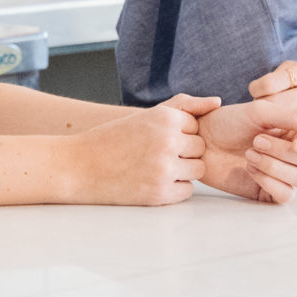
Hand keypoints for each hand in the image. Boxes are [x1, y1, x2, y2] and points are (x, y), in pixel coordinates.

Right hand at [69, 95, 216, 206]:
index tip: (155, 138)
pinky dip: (174, 188)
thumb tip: (218, 102)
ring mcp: (164, 169)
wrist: (78, 166)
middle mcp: (168, 141)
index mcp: (165, 118)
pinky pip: (186, 191)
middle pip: (199, 149)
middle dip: (183, 153)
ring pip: (197, 170)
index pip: (196, 127)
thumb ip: (184, 106)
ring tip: (153, 167)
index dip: (178, 134)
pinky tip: (151, 181)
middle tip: (154, 155)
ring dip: (181, 171)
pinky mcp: (159, 194)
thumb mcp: (145, 116)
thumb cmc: (112, 139)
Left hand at [197, 98, 296, 204]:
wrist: (199, 138)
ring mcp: (285, 175)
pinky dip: (270, 181)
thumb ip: (295, 118)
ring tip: (249, 152)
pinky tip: (249, 168)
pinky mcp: (270, 192)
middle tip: (257, 139)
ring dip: (276, 165)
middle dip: (288, 152)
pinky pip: (286, 195)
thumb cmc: (229, 120)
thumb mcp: (263, 111)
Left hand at [249, 58, 296, 133]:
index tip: (256, 92)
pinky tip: (282, 136)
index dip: (256, 90)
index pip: (270, 84)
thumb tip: (255, 95)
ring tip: (265, 129)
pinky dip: (287, 139)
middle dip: (263, 112)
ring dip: (272, 129)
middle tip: (258, 113)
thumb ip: (277, 77)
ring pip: (288, 125)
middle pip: (277, 106)